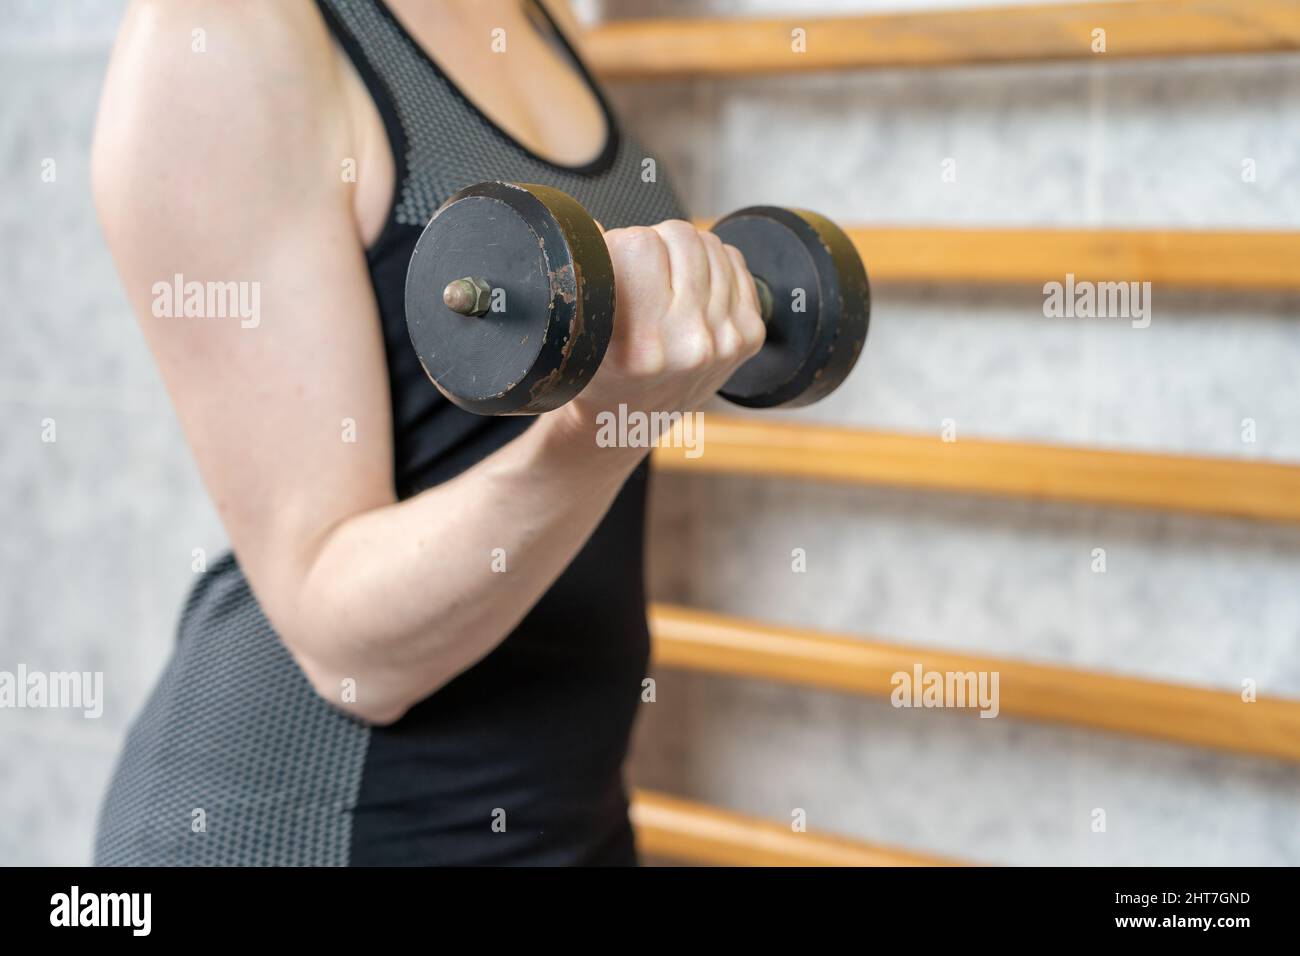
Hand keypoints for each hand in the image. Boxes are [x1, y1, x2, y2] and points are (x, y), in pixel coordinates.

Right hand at [546, 219, 765, 448]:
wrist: (632, 419)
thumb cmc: (598, 371)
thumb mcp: (576, 335)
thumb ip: (584, 278)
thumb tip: (591, 226)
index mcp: (641, 346)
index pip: (639, 244)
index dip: (620, 245)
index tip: (614, 264)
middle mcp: (689, 345)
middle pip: (680, 236)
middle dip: (654, 244)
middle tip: (640, 271)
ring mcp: (725, 341)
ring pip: (710, 244)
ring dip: (684, 252)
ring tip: (664, 281)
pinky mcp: (748, 336)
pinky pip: (735, 262)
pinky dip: (713, 265)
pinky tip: (692, 288)